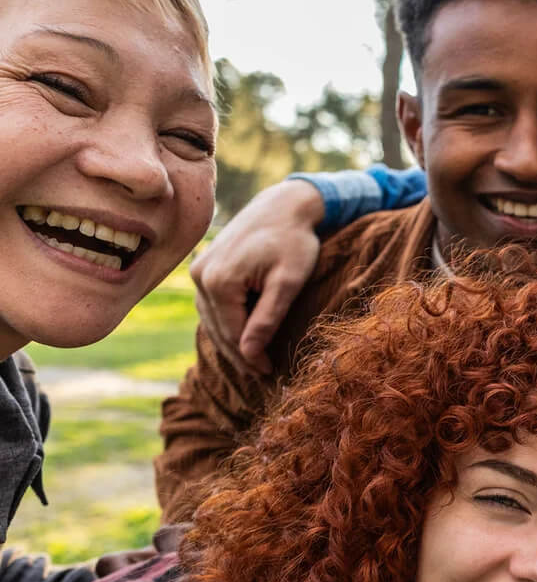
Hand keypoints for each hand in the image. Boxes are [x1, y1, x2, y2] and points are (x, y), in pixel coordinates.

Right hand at [190, 178, 324, 373]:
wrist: (282, 206)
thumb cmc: (293, 241)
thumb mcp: (288, 281)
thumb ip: (268, 317)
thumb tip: (249, 352)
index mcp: (219, 281)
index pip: (233, 333)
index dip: (251, 357)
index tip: (269, 374)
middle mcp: (201, 276)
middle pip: (218, 329)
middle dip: (240, 354)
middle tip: (262, 375)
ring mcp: (198, 270)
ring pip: (212, 319)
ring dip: (230, 341)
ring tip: (253, 361)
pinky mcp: (203, 267)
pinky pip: (211, 305)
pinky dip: (225, 322)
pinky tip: (241, 335)